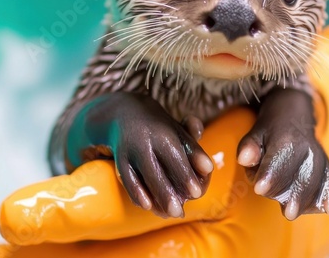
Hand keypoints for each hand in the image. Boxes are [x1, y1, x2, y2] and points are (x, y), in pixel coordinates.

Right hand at [79, 93, 212, 217]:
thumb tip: (208, 168)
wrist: (124, 114)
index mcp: (163, 133)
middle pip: (155, 171)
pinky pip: (127, 181)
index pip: (176, 157)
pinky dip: (136, 194)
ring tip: (170, 214)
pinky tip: (148, 206)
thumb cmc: (161, 127)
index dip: (186, 175)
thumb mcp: (178, 130)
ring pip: (140, 179)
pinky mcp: (119, 162)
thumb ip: (195, 148)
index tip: (198, 193)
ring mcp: (130, 153)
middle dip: (167, 192)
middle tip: (181, 211)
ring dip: (155, 197)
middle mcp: (144, 142)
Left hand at [237, 88, 328, 219]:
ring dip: (305, 199)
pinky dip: (328, 194)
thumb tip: (244, 160)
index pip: (278, 160)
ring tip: (292, 214)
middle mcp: (306, 147)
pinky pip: (328, 179)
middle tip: (284, 211)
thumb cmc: (269, 131)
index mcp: (286, 138)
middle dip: (291, 193)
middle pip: (299, 174)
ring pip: (314, 180)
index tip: (259, 189)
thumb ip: (248, 148)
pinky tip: (328, 209)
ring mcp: (318, 155)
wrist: (293, 116)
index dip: (268, 176)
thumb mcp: (254, 134)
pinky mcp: (325, 164)